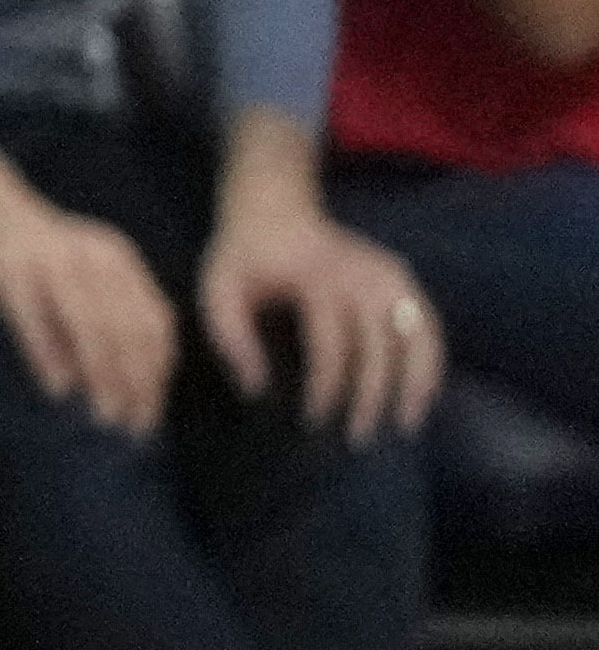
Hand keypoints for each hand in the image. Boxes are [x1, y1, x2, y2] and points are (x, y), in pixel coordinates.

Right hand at [0, 148, 176, 432]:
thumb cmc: (35, 258)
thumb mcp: (84, 277)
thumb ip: (110, 317)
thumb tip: (133, 386)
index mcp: (119, 262)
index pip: (154, 323)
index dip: (157, 372)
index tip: (150, 414)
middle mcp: (92, 258)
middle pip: (126, 327)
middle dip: (134, 382)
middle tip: (130, 424)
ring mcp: (49, 261)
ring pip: (89, 323)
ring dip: (102, 374)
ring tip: (104, 413)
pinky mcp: (8, 269)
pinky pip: (33, 317)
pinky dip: (49, 354)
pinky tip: (58, 387)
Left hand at [199, 193, 441, 442]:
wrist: (273, 211)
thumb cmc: (243, 258)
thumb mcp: (218, 291)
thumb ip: (232, 339)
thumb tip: (256, 389)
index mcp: (317, 278)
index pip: (332, 345)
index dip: (326, 387)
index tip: (313, 420)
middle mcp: (363, 276)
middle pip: (380, 348)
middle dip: (370, 397)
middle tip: (357, 438)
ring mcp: (389, 275)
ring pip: (419, 337)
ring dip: (416, 384)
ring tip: (405, 426)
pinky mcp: (401, 278)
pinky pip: (427, 324)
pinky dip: (430, 362)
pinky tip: (423, 395)